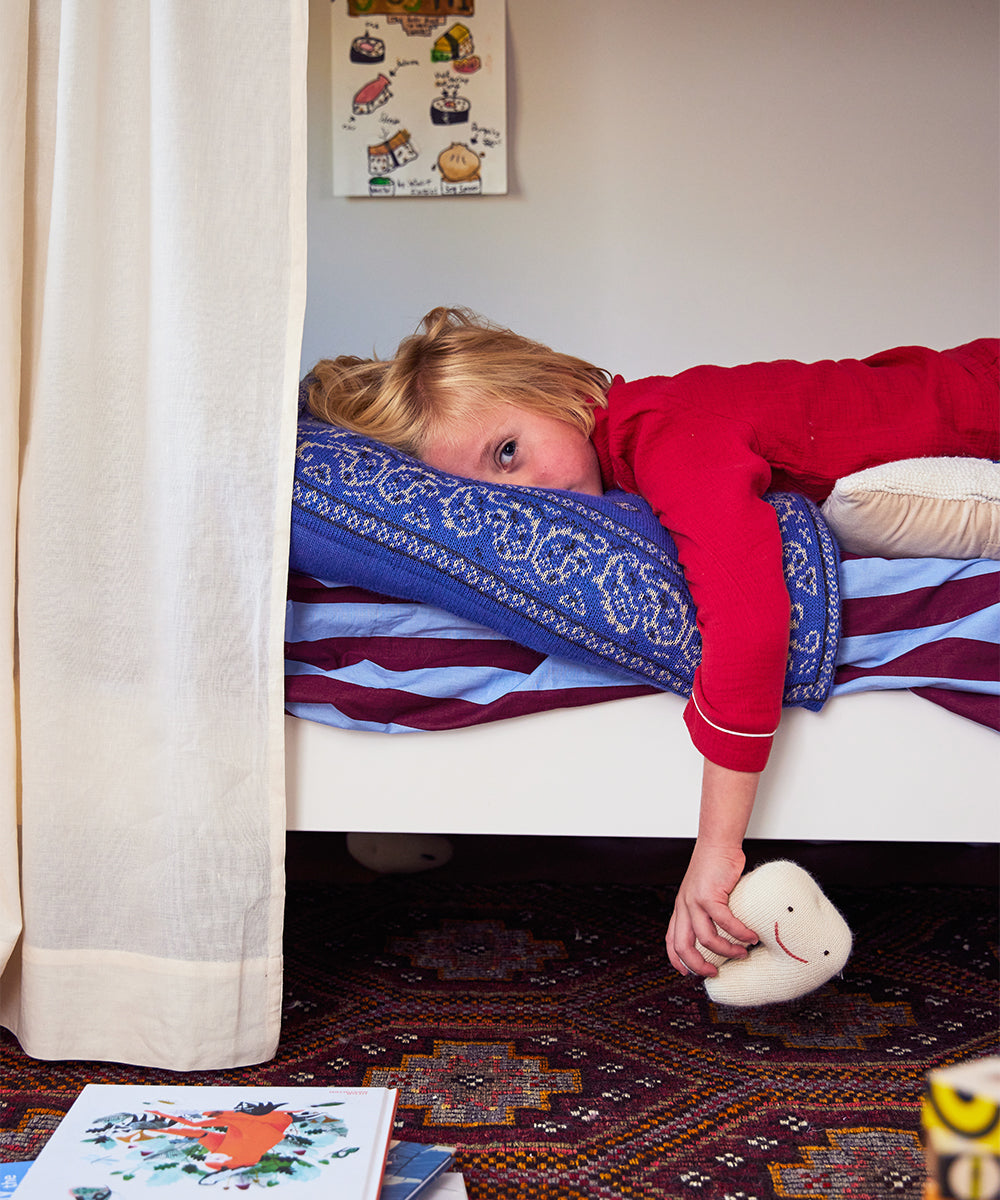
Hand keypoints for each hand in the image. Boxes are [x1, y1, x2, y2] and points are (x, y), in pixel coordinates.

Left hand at [665, 840, 758, 977]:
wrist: (718, 843)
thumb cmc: (716, 867)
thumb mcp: (705, 893)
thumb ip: (710, 913)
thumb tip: (726, 935)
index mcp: (681, 908)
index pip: (671, 940)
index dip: (677, 960)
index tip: (686, 974)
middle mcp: (684, 906)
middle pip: (683, 945)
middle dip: (697, 965)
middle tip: (714, 973)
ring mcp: (694, 901)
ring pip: (706, 938)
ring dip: (726, 950)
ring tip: (742, 952)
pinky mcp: (708, 894)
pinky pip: (725, 922)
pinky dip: (739, 933)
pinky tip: (751, 936)